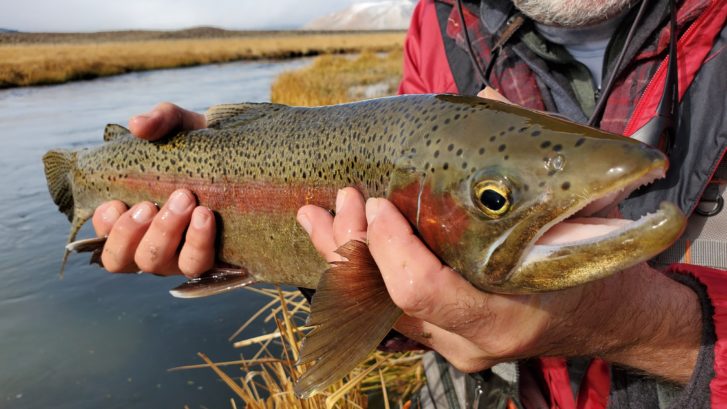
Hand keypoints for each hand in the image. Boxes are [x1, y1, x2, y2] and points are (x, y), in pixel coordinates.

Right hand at [92, 103, 214, 277]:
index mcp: (133, 221)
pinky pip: (197, 265)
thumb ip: (160, 120)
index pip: (104, 238)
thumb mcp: (182, 126)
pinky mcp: (211, 261)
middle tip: (150, 203)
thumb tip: (138, 125)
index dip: (105, 226)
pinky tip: (205, 216)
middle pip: (122, 259)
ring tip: (184, 200)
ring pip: (157, 264)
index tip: (116, 203)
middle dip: (131, 231)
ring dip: (164, 233)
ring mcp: (178, 258)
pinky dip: (198, 242)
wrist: (246, 160)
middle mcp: (150, 245)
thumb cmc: (203, 148)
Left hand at [298, 188, 701, 382]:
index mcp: (505, 313)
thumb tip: (485, 99)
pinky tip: (332, 239)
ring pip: (375, 309)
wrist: (604, 318)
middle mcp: (469, 338)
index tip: (376, 202)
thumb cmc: (594, 263)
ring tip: (315, 215)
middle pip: (385, 302)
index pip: (423, 291)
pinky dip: (356, 273)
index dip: (389, 248)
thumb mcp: (580, 214)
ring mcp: (450, 344)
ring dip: (341, 259)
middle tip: (340, 199)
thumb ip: (530, 159)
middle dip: (352, 248)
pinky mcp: (439, 338)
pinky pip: (383, 310)